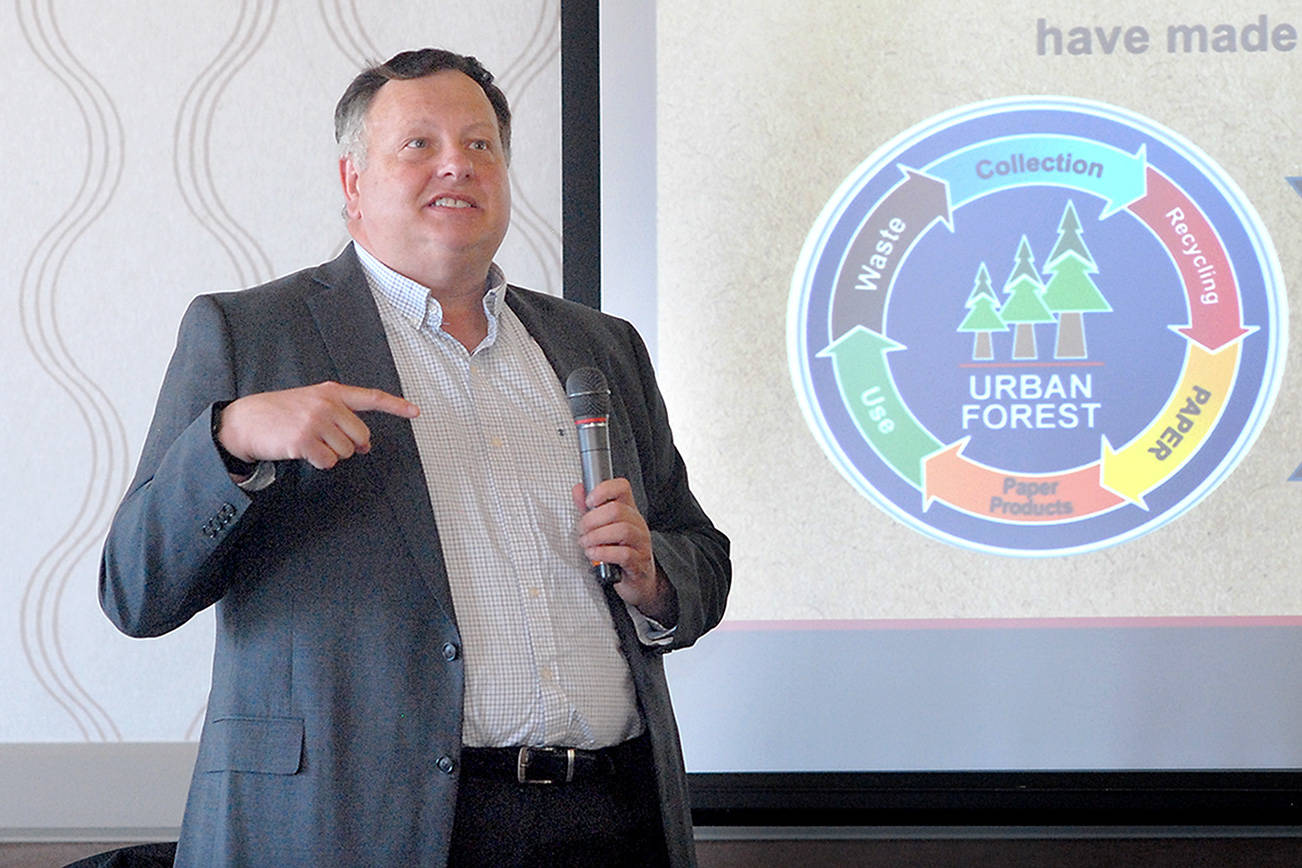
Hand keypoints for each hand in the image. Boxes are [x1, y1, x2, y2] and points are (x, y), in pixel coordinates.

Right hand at [217, 381, 418, 469]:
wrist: (246, 421)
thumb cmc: (281, 413)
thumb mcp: (311, 402)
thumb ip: (340, 417)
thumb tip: (364, 445)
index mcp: (331, 392)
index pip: (371, 397)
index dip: (396, 406)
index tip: (415, 412)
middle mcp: (327, 404)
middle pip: (361, 436)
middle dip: (349, 445)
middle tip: (328, 441)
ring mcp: (316, 422)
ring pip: (346, 452)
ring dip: (331, 454)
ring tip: (310, 442)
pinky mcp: (305, 441)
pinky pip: (329, 462)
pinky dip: (319, 462)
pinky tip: (303, 451)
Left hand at [572, 478, 676, 624]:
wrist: (638, 581)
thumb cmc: (619, 552)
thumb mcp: (603, 528)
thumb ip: (590, 509)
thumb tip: (578, 490)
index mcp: (628, 511)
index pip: (622, 488)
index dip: (604, 490)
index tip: (589, 502)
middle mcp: (637, 523)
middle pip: (616, 510)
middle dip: (592, 520)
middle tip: (582, 531)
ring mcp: (641, 542)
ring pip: (621, 530)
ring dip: (596, 537)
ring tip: (586, 544)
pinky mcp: (639, 562)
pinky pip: (623, 554)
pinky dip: (603, 553)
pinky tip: (594, 555)